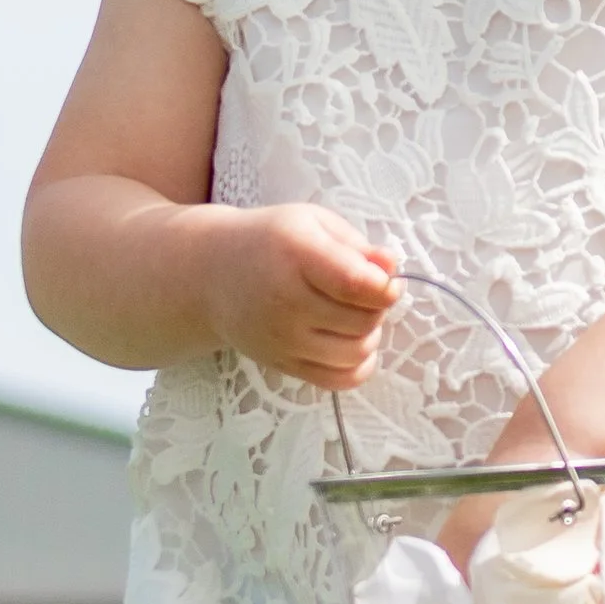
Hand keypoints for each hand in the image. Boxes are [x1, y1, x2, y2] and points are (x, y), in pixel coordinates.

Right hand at [207, 205, 399, 386]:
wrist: (211, 276)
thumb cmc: (270, 242)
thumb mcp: (313, 223)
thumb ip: (356, 245)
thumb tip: (393, 268)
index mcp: (295, 254)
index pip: (355, 284)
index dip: (385, 286)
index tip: (388, 280)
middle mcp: (286, 301)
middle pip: (362, 320)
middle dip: (378, 307)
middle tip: (366, 292)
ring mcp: (282, 338)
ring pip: (356, 353)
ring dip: (370, 335)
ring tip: (356, 315)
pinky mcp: (283, 364)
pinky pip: (338, 380)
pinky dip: (358, 366)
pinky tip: (350, 343)